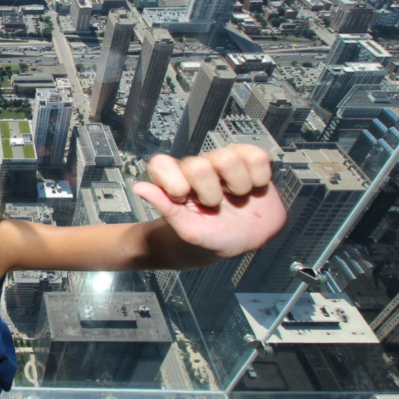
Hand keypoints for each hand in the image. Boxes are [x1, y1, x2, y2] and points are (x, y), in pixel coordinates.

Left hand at [132, 145, 286, 259]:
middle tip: (214, 205)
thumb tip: (139, 187)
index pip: (161, 164)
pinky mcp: (250, 161)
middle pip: (198, 166)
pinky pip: (257, 157)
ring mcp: (224, 163)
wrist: (245, 241)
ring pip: (229, 158)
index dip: (172, 183)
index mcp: (176, 181)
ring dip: (236, 186)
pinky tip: (252, 188)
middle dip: (209, 194)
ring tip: (234, 197)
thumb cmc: (212, 236)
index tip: (183, 199)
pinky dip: (258, 178)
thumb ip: (164, 206)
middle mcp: (198, 167)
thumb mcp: (187, 229)